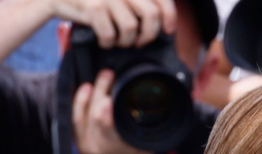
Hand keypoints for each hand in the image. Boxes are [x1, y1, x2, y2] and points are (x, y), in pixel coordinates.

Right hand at [49, 0, 176, 48]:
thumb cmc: (91, 0)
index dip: (170, 16)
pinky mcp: (93, 7)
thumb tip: (165, 21)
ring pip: (131, 28)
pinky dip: (108, 43)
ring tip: (119, 41)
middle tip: (140, 42)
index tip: (168, 30)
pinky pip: (111, 34)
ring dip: (126, 41)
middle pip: (151, 15)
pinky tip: (104, 41)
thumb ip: (136, 2)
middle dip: (149, 34)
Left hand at [72, 70, 155, 153]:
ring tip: (99, 78)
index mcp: (119, 148)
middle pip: (94, 115)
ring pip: (82, 115)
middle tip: (109, 74)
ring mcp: (86, 145)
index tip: (116, 86)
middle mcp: (99, 147)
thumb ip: (151, 126)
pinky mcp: (77, 143)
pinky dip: (78, 102)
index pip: (107, 123)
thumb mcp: (150, 145)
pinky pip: (73, 120)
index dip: (108, 105)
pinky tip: (84, 89)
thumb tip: (160, 101)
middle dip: (100, 91)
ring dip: (89, 93)